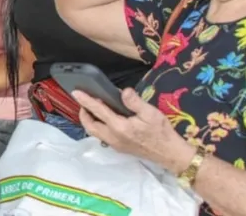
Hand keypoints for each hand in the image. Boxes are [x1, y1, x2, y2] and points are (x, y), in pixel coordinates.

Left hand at [74, 88, 194, 173]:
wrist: (169, 154)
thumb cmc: (161, 132)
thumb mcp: (151, 113)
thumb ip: (135, 102)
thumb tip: (123, 92)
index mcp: (119, 127)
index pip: (98, 111)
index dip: (86, 100)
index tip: (76, 92)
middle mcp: (113, 137)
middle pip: (90, 125)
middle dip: (83, 113)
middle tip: (84, 101)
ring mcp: (115, 144)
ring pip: (95, 132)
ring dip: (90, 121)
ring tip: (92, 109)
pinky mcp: (119, 148)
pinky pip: (102, 136)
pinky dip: (98, 126)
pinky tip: (105, 119)